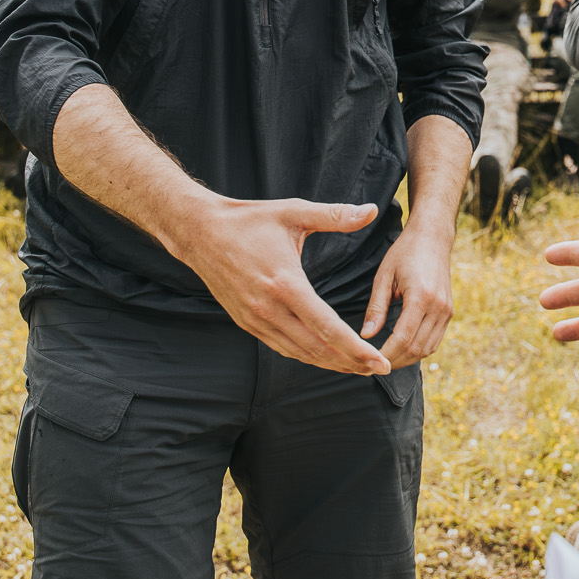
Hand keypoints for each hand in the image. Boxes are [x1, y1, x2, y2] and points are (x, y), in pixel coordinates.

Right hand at [170, 198, 391, 374]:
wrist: (199, 232)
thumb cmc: (249, 220)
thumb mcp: (293, 213)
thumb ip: (335, 215)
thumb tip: (371, 209)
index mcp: (285, 283)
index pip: (327, 326)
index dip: (355, 348)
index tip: (379, 360)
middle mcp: (268, 308)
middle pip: (316, 347)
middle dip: (350, 362)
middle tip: (380, 369)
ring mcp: (255, 319)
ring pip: (298, 352)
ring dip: (329, 363)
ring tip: (358, 368)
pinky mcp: (246, 323)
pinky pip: (281, 347)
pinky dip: (305, 355)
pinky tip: (324, 356)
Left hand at [361, 216, 453, 367]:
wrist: (432, 237)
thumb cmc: (404, 252)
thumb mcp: (384, 276)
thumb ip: (376, 307)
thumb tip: (366, 335)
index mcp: (421, 297)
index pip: (402, 338)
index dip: (385, 354)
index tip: (368, 360)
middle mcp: (439, 307)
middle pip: (416, 348)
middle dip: (394, 361)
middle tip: (373, 365)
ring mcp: (447, 310)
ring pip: (427, 348)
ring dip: (407, 359)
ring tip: (386, 360)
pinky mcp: (449, 311)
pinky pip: (435, 340)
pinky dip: (418, 349)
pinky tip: (401, 348)